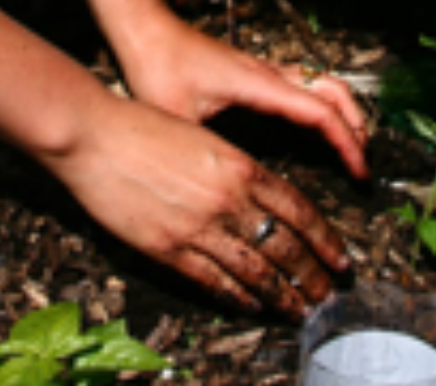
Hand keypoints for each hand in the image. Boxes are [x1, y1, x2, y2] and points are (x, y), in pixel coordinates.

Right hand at [46, 92, 351, 316]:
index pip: (300, 210)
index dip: (326, 239)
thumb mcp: (205, 137)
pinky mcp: (168, 248)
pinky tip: (252, 304)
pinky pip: (213, 280)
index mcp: (241, 167)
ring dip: (283, 294)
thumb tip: (264, 197)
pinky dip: (237, 295)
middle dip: (313, 275)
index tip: (341, 258)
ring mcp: (199, 228)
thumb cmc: (144, 127)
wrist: (95, 136)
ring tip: (299, 308)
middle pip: (286, 247)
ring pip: (256, 271)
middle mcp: (228, 200)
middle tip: (329, 293)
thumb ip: (236, 169)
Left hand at [112, 10, 369, 178]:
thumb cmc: (155, 66)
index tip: (359, 171)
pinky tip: (316, 130)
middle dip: (356, 126)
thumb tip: (226, 186)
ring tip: (351, 148)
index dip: (346, 142)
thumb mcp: (176, 116)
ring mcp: (263, 70)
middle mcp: (268, 73)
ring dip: (343, 113)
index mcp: (257, 84)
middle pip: (333, 91)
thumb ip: (204, 151)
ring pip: (321, 84)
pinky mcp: (254, 72)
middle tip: (362, 164)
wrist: (144, 29)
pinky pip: (302, 86)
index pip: (319, 112)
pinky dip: (321, 107)